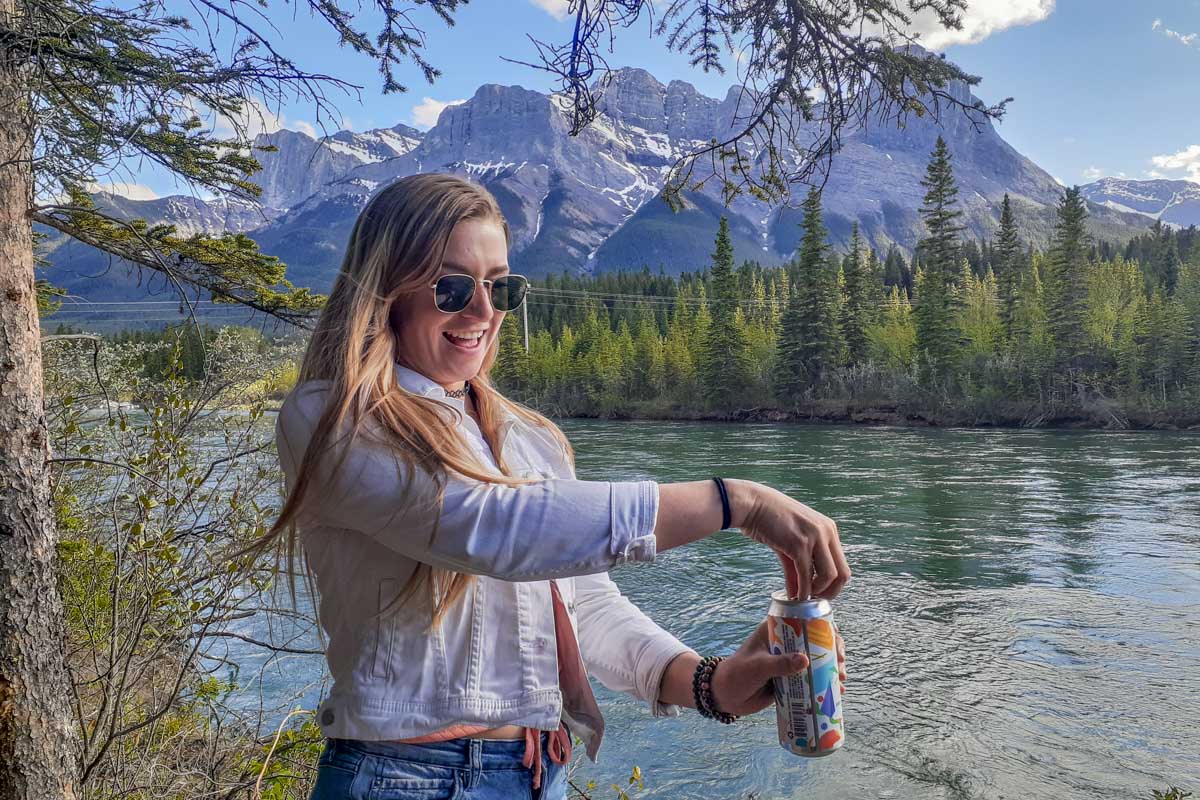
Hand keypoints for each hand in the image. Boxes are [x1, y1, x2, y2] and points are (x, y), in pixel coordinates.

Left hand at [709, 621, 847, 717]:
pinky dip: (825, 683)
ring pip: (817, 661)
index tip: (835, 642)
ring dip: (832, 669)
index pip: (805, 621)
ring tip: (841, 680)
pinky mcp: (791, 678)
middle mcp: (786, 643)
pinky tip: (836, 691)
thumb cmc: (737, 674)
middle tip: (841, 665)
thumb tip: (806, 660)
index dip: (824, 629)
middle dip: (834, 652)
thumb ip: (779, 664)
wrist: (725, 696)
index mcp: (776, 630)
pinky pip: (812, 679)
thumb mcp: (757, 667)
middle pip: (817, 642)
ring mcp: (789, 661)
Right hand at [732, 481, 850, 600]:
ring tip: (804, 598)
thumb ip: (796, 568)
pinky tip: (795, 597)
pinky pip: (806, 574)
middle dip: (831, 592)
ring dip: (817, 592)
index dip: (833, 585)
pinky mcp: (799, 544)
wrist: (752, 503)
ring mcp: (815, 537)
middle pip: (843, 573)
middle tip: (815, 601)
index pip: (842, 565)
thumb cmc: (768, 521)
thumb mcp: (789, 543)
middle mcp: (827, 532)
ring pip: (829, 576)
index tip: (818, 593)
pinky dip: (803, 589)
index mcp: (828, 529)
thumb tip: (798, 593)